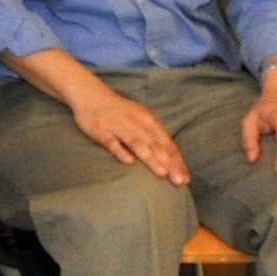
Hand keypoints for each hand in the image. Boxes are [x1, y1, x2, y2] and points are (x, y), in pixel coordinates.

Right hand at [68, 79, 189, 185]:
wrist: (91, 94)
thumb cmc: (120, 112)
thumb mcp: (141, 119)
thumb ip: (154, 137)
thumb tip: (170, 160)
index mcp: (149, 122)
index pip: (167, 144)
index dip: (177, 161)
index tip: (185, 179)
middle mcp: (137, 124)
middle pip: (155, 145)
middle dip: (169, 164)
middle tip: (179, 181)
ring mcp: (119, 127)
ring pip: (137, 144)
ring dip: (150, 157)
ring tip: (161, 173)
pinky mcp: (101, 130)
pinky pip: (111, 142)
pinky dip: (120, 151)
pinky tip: (128, 162)